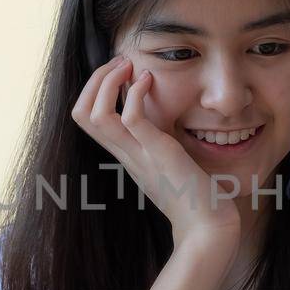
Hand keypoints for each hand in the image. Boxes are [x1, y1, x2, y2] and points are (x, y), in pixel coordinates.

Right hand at [71, 54, 241, 245]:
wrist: (208, 226)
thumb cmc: (195, 196)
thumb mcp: (169, 161)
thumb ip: (159, 141)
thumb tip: (163, 118)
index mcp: (124, 155)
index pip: (86, 119)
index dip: (93, 90)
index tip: (119, 73)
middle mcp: (125, 154)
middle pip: (80, 113)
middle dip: (95, 80)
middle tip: (120, 62)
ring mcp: (138, 155)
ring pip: (95, 115)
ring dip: (107, 82)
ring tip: (129, 67)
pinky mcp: (158, 153)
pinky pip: (131, 119)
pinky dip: (135, 94)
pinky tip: (149, 81)